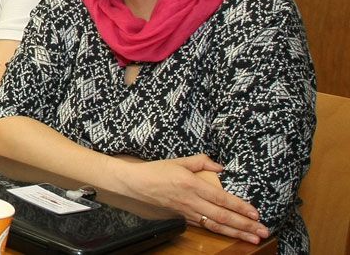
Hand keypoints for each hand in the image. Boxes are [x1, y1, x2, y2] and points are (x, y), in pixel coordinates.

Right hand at [112, 155, 269, 243]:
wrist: (136, 184)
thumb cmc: (157, 170)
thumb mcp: (179, 160)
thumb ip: (202, 161)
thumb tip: (221, 167)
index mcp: (192, 184)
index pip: (222, 198)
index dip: (240, 207)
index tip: (256, 213)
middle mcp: (192, 201)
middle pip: (223, 217)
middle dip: (245, 225)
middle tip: (263, 231)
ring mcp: (188, 212)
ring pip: (216, 226)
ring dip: (237, 233)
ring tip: (253, 239)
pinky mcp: (184, 218)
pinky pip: (205, 226)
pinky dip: (221, 232)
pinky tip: (232, 235)